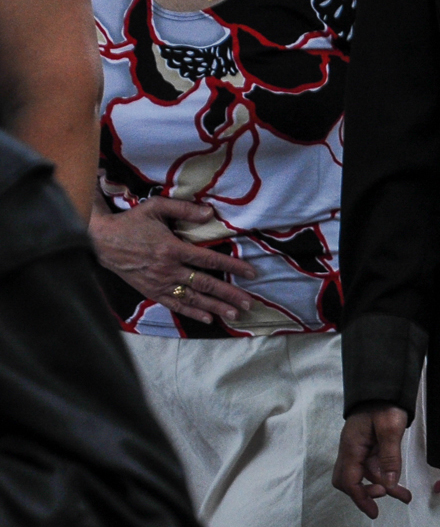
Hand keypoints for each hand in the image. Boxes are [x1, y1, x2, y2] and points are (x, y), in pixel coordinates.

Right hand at [89, 198, 258, 324]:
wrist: (100, 241)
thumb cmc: (131, 222)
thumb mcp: (155, 207)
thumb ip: (184, 208)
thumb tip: (210, 212)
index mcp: (172, 248)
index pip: (210, 260)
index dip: (233, 266)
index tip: (252, 273)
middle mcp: (168, 269)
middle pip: (205, 284)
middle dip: (229, 294)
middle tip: (249, 304)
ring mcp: (159, 283)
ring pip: (193, 298)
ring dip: (215, 307)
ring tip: (235, 314)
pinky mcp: (151, 291)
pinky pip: (174, 305)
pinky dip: (192, 313)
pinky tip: (208, 319)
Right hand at [332, 404, 410, 517]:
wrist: (384, 390)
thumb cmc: (384, 405)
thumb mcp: (390, 428)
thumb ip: (390, 455)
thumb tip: (389, 483)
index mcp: (351, 447)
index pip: (348, 479)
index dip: (360, 497)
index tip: (374, 509)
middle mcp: (352, 452)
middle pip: (350, 481)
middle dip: (365, 495)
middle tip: (383, 502)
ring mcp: (360, 451)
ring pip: (366, 477)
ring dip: (383, 489)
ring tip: (405, 498)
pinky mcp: (370, 450)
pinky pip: (375, 469)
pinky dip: (387, 479)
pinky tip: (401, 488)